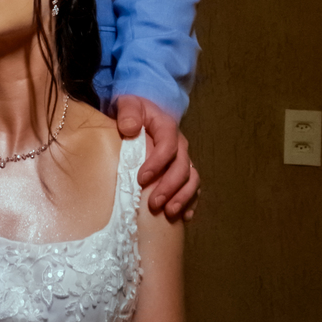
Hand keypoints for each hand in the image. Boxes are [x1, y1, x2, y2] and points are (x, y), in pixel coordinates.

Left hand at [114, 95, 199, 220]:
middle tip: (154, 204)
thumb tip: (131, 128)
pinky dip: (190, 202)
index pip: (168, 145)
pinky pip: (193, 188)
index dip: (158, 163)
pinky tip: (184, 217)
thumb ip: (128, 112)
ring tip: (169, 213)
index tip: (141, 179)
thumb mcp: (128, 104)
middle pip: (182, 167)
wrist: (140, 116)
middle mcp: (179, 145)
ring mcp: (183, 160)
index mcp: (167, 128)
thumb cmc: (133, 112)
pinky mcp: (182, 172)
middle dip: (170, 187)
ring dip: (182, 197)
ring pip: (192, 179)